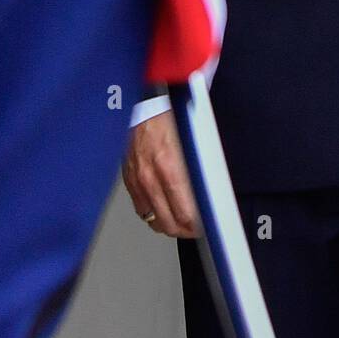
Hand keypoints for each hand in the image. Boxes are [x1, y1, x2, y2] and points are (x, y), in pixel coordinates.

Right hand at [123, 110, 199, 238]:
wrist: (143, 106)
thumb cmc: (168, 118)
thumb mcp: (193, 141)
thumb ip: (200, 170)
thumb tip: (210, 192)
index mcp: (170, 167)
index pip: (186, 213)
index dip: (198, 226)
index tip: (205, 226)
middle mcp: (151, 178)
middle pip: (169, 223)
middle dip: (185, 231)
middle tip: (195, 228)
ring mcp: (138, 181)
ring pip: (154, 220)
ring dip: (169, 225)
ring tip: (180, 222)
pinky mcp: (129, 180)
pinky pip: (141, 208)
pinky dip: (152, 213)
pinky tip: (162, 209)